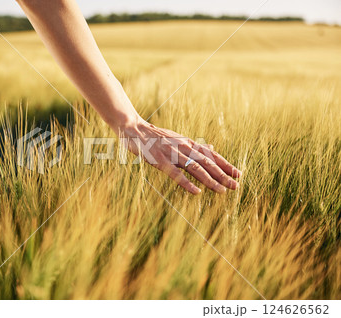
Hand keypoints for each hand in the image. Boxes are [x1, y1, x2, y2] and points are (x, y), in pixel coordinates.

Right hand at [117, 120, 241, 194]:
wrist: (134, 128)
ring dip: (210, 180)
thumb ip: (194, 145)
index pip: (211, 155)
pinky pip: (175, 174)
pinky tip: (196, 192)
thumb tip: (213, 148)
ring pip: (195, 168)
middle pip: (207, 162)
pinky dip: (186, 183)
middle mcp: (183, 147)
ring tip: (222, 191)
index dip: (225, 164)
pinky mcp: (159, 161)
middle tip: (236, 186)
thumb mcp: (177, 137)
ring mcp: (172, 154)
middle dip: (223, 175)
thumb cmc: (155, 136)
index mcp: (188, 143)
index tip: (238, 174)